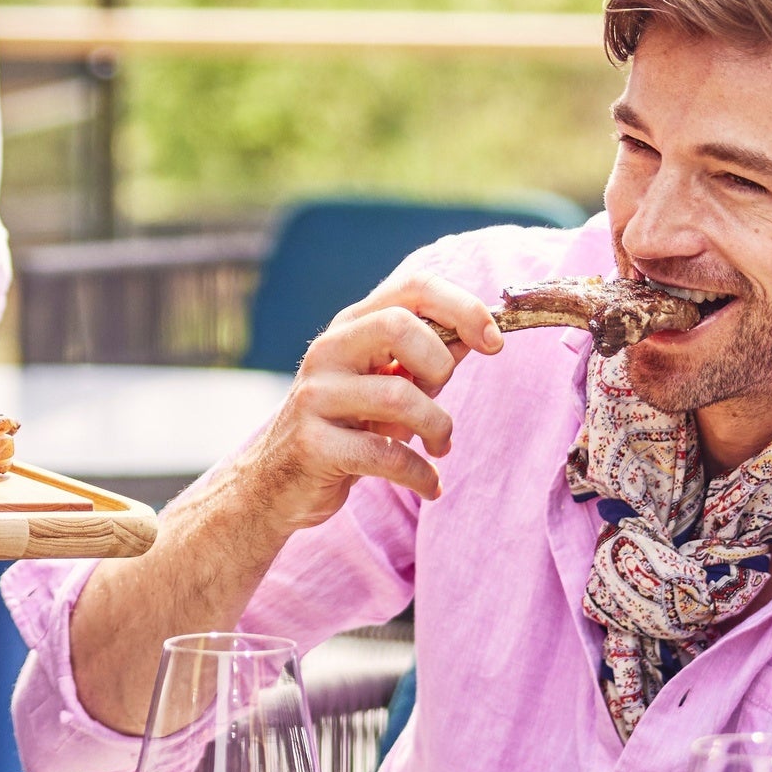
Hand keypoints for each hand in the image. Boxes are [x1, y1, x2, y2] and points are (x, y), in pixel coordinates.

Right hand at [230, 266, 502, 530]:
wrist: (277, 485)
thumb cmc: (345, 428)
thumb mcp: (385, 384)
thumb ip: (426, 357)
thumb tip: (479, 334)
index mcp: (351, 327)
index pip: (413, 287)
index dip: (463, 307)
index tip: (495, 343)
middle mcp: (329, 351)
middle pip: (400, 326)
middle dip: (440, 365)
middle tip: (441, 398)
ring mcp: (316, 396)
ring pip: (399, 395)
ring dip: (438, 428)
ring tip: (441, 448)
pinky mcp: (314, 444)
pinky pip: (387, 455)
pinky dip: (422, 474)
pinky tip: (430, 484)